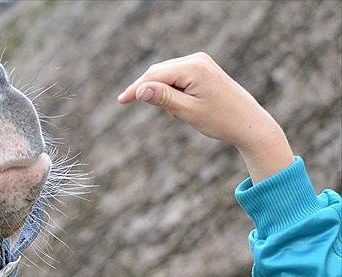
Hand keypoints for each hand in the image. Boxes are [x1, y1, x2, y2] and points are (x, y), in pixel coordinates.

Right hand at [118, 52, 293, 182]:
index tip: (120, 101)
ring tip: (175, 114)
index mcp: (193, 68)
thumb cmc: (220, 120)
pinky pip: (177, 77)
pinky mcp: (203, 69)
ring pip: (166, 74)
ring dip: (160, 92)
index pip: (154, 76)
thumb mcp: (188, 111)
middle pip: (158, 72)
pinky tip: (180, 107)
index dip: (135, 89)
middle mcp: (197, 60)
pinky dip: (171, 91)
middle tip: (129, 104)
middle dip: (145, 89)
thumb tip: (140, 89)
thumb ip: (163, 98)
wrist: (250, 122)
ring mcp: (201, 62)